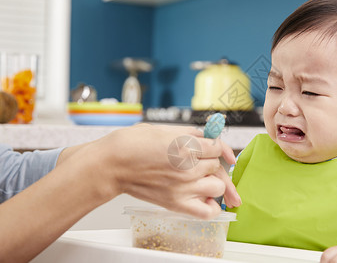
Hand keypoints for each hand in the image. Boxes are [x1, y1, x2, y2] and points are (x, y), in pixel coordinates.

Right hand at [95, 123, 240, 218]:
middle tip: (198, 161)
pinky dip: (211, 207)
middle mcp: (188, 168)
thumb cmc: (132, 144)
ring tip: (200, 178)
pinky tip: (206, 199)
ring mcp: (183, 187)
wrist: (112, 164)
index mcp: (186, 146)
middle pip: (217, 166)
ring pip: (217, 187)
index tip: (215, 150)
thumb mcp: (164, 129)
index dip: (217, 147)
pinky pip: (206, 212)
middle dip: (210, 161)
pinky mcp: (175, 203)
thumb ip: (191, 134)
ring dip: (212, 181)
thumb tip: (209, 138)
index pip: (218, 148)